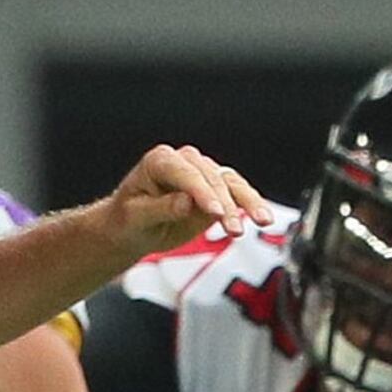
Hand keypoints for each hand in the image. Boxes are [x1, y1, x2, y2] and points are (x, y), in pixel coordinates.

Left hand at [93, 144, 269, 257]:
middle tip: (235, 230)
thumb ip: (161, 209)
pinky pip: (238, 193)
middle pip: (212, 178)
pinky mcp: (216, 189)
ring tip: (262, 221)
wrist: (132, 228)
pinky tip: (263, 217)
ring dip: (248, 202)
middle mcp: (184, 162)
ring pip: (231, 183)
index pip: (186, 174)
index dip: (202, 192)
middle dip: (226, 204)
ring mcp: (203, 174)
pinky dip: (251, 204)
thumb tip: (187, 203)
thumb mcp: (136, 218)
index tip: (214, 212)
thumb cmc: (128, 220)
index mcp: (159, 161)